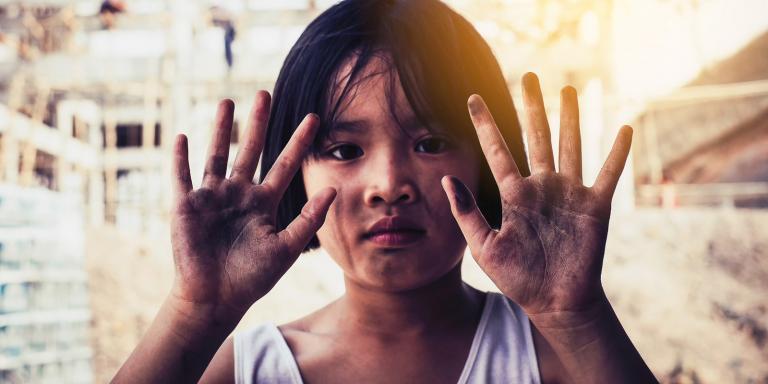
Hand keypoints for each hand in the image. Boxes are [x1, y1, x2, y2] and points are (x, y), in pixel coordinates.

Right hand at [169, 92, 335, 317]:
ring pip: (216, 155)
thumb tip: (332, 188)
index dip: (299, 142)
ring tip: (227, 102)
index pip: (285, 164)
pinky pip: (182, 177)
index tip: (314, 117)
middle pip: (250, 150)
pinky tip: (183, 137)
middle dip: (257, 123)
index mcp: (263, 203)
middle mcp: (239, 195)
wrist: (216, 298)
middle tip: (264, 93)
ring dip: (220, 130)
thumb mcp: (286, 247)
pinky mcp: (186, 206)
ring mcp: (212, 198)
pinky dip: (180, 158)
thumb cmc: (252, 278)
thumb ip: (308, 218)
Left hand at [442, 73, 631, 315]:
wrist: (554, 302)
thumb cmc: (518, 278)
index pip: (497, 150)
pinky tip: (622, 128)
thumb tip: (446, 179)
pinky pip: (608, 174)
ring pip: (570, 145)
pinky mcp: (595, 207)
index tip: (472, 99)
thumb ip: (466, 213)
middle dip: (532, 107)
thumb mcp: (484, 247)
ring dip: (571, 118)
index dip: (485, 124)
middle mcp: (542, 187)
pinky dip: (616, 153)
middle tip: (529, 76)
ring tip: (569, 89)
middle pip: (536, 137)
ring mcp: (569, 194)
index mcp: (514, 195)